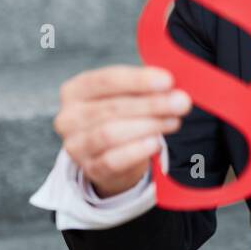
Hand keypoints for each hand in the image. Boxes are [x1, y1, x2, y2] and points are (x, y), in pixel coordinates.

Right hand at [52, 64, 192, 197]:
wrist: (112, 157)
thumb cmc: (122, 117)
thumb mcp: (128, 96)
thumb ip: (145, 89)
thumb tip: (171, 88)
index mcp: (75, 90)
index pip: (106, 80)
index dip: (139, 80)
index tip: (168, 81)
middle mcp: (69, 117)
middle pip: (112, 107)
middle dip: (151, 104)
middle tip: (181, 103)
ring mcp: (75, 145)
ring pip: (110, 133)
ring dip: (147, 126)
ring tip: (174, 121)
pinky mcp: (89, 169)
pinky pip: (112, 161)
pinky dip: (136, 151)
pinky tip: (156, 143)